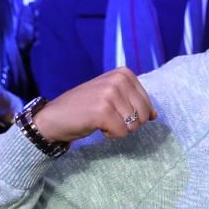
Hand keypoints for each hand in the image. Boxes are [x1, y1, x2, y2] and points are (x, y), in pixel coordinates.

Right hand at [32, 68, 156, 142]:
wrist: (54, 117)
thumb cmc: (86, 108)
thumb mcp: (113, 99)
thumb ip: (135, 103)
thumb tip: (154, 115)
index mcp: (124, 73)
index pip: (147, 104)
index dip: (132, 114)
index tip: (112, 108)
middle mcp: (118, 80)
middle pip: (143, 116)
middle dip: (128, 123)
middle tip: (106, 116)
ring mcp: (110, 94)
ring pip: (134, 126)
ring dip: (117, 128)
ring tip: (99, 119)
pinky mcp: (103, 111)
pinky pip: (122, 133)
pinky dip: (110, 134)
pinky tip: (95, 125)